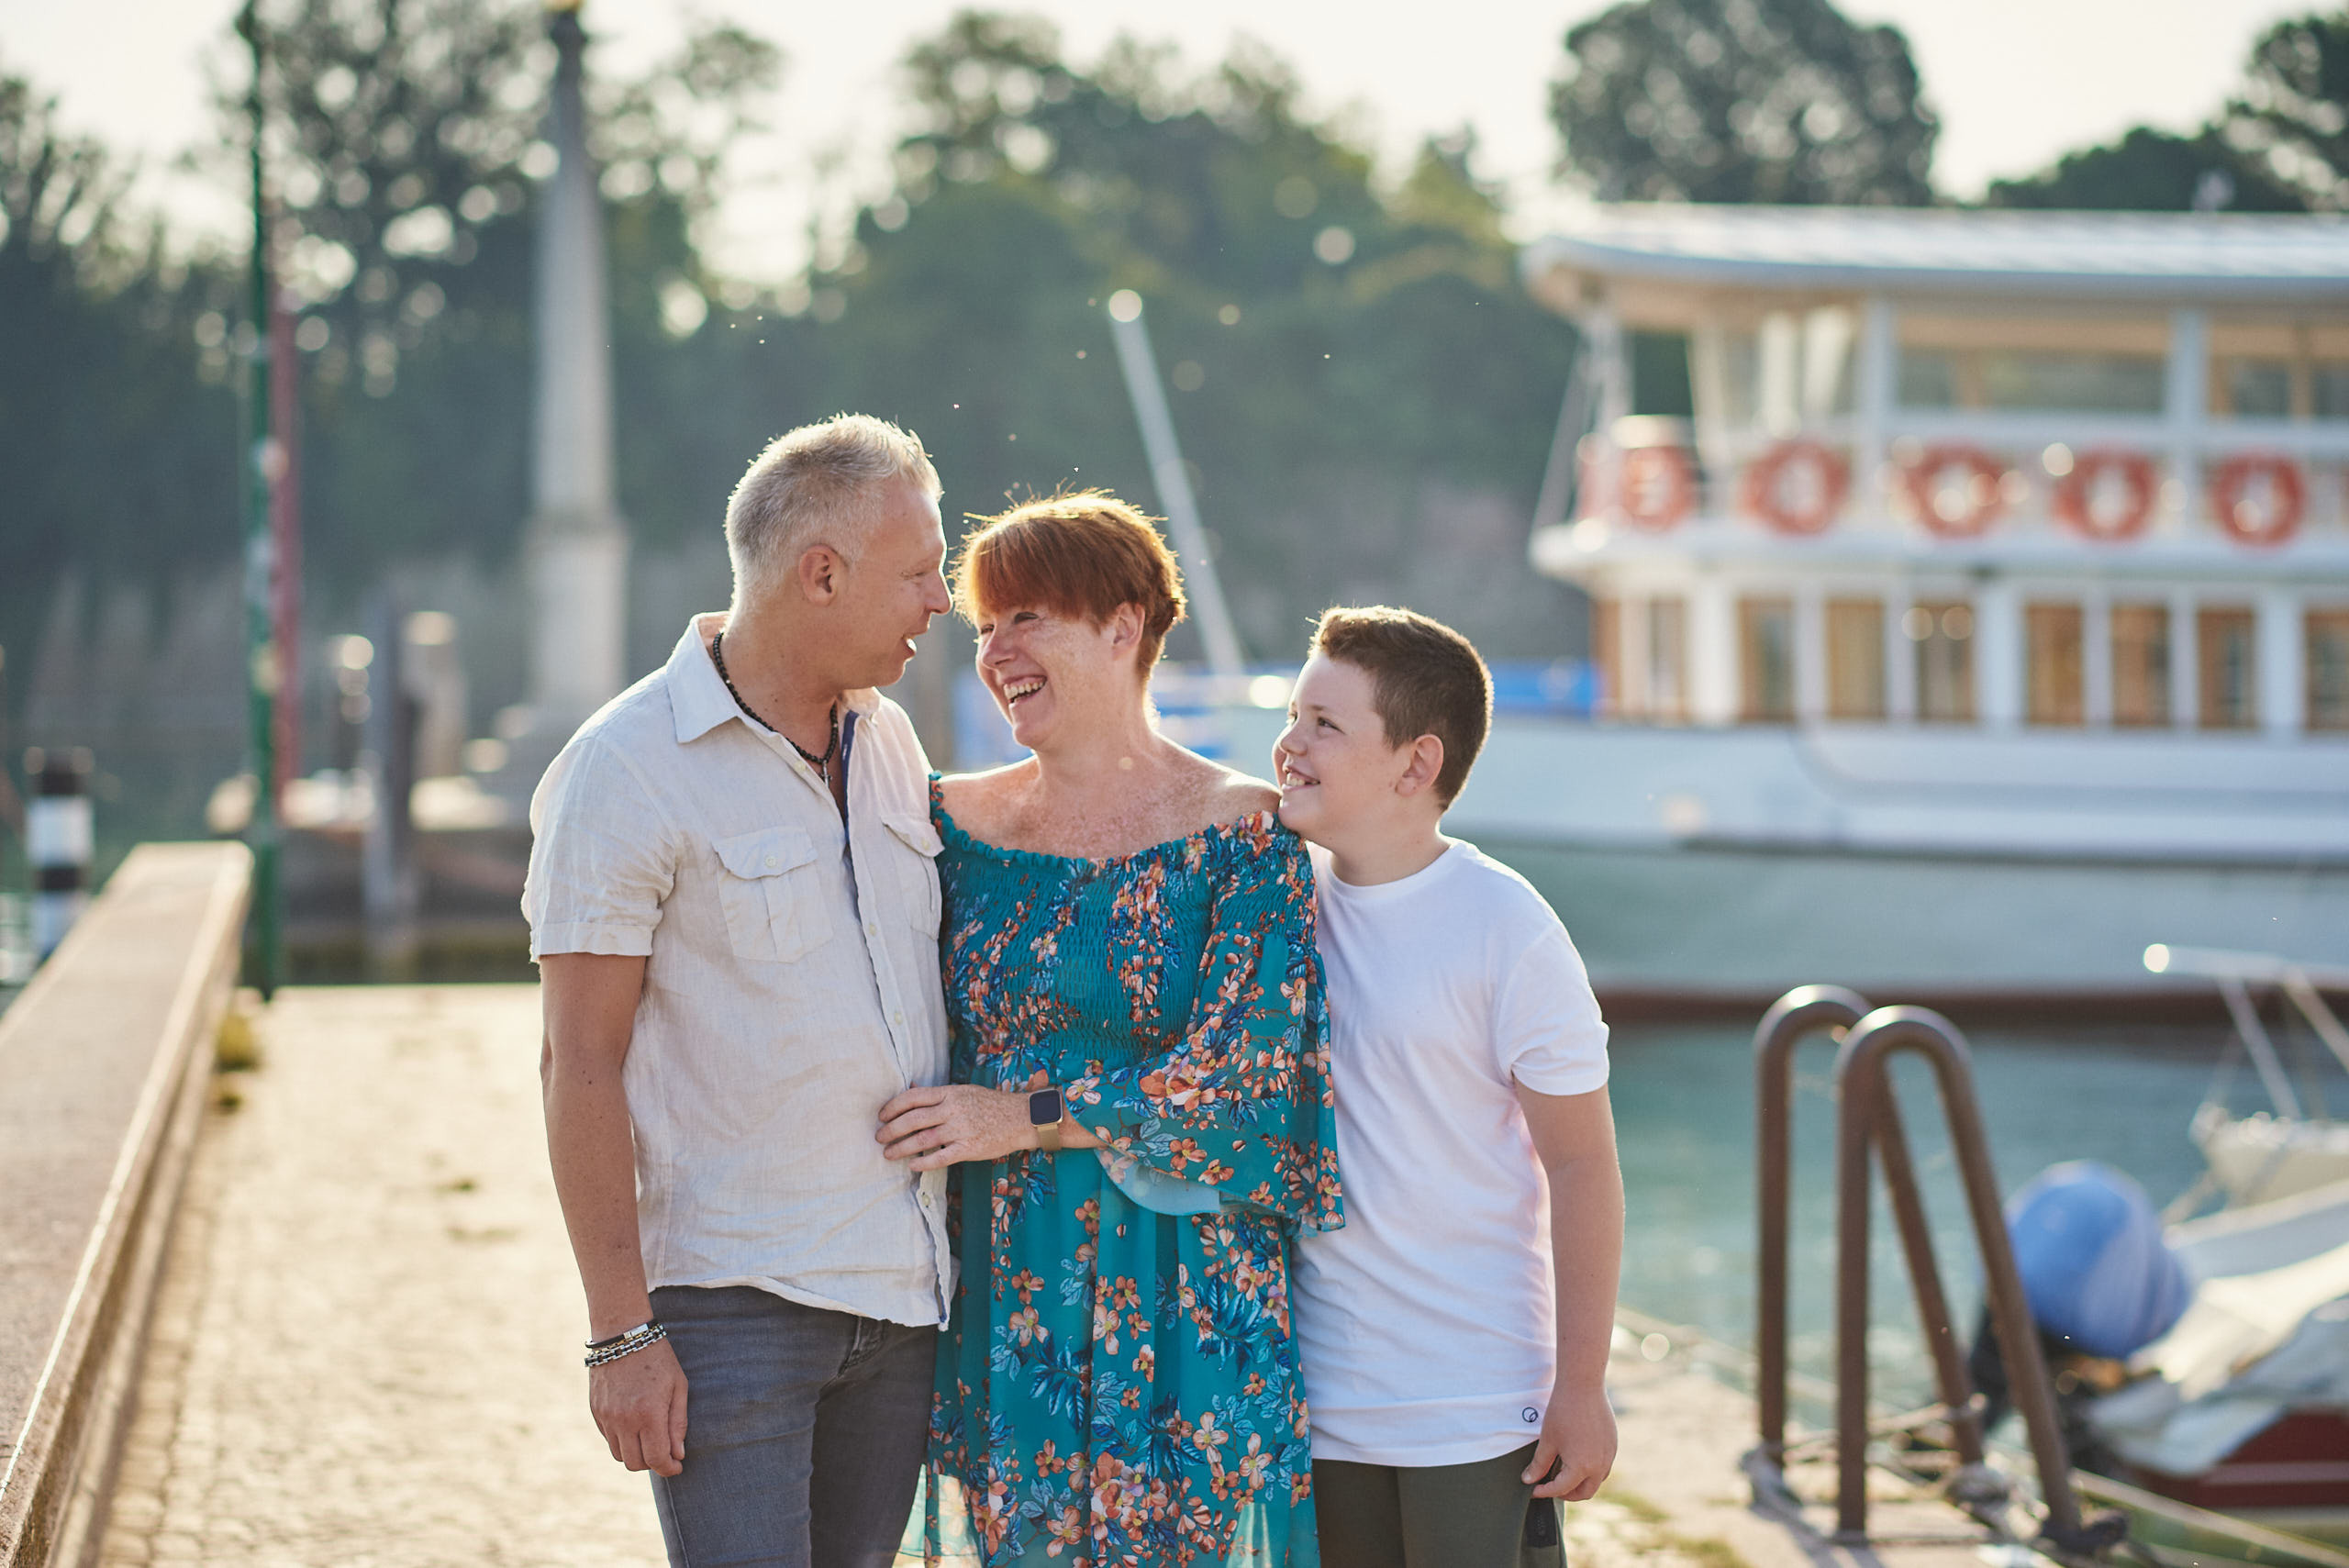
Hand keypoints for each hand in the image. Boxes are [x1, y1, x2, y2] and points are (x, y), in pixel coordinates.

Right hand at [589, 1338, 687, 1476]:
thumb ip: (678, 1423)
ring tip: (649, 1438)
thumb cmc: (658, 1359)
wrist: (623, 1334)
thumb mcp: (678, 1387)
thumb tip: (678, 1455)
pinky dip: (622, 1440)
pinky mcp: (595, 1412)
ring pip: (619, 1455)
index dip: (669, 1468)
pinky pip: (608, 1439)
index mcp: (648, 1413)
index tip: (677, 1466)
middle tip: (665, 1453)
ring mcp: (606, 1417)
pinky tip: (634, 1425)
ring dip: (636, 1454)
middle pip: (635, 1463)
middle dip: (652, 1463)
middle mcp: (624, 1420)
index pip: (657, 1458)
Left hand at [877, 1082, 1036, 1169]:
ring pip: (922, 1140)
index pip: (913, 1097)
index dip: (893, 1107)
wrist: (1020, 1118)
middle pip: (913, 1119)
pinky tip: (911, 1165)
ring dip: (900, 1148)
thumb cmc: (990, 1104)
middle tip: (879, 1137)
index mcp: (950, 1093)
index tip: (882, 1116)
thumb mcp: (964, 1091)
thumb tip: (911, 1088)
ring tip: (888, 1153)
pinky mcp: (970, 1149)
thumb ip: (937, 1094)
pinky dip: (923, 1162)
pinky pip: (941, 1157)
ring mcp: (961, 1130)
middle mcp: (953, 1110)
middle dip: (891, 1130)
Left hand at [1524, 1381, 1614, 1500]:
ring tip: (1564, 1475)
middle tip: (1550, 1487)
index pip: (1562, 1489)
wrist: (1583, 1386)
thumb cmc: (1562, 1412)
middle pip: (1584, 1492)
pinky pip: (1603, 1466)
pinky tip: (1578, 1459)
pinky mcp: (1613, 1445)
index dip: (1545, 1491)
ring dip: (1581, 1483)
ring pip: (1597, 1481)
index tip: (1533, 1489)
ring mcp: (1609, 1455)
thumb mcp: (1547, 1440)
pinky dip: (1591, 1471)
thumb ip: (1539, 1464)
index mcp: (1581, 1467)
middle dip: (1566, 1494)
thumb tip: (1528, 1480)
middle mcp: (1600, 1465)